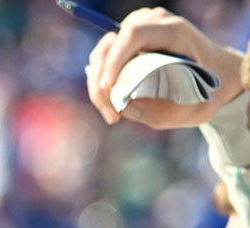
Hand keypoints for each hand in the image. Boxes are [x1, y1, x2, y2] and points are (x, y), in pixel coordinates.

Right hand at [86, 7, 243, 127]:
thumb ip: (157, 112)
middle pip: (110, 45)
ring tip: (112, 114)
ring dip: (98, 85)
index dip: (114, 60)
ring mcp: (139, 28)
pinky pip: (104, 58)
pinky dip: (102, 82)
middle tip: (111, 114)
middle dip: (100, 82)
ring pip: (102, 53)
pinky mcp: (129, 39)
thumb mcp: (190, 108)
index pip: (133, 35)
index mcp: (174, 31)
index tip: (108, 89)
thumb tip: (122, 108)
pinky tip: (112, 103)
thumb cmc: (207, 88)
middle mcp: (154, 23)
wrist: (219, 71)